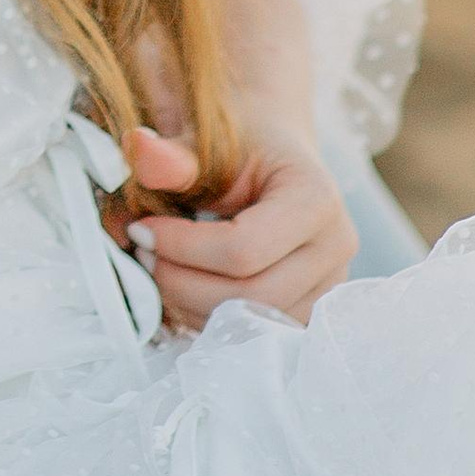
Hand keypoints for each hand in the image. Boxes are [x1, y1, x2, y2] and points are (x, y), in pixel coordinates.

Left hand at [124, 117, 355, 328]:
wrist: (273, 160)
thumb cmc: (240, 148)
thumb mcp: (207, 142)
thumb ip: (173, 157)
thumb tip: (139, 148)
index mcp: (316, 198)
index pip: (244, 248)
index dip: (181, 248)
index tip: (140, 230)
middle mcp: (335, 247)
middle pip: (253, 295)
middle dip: (183, 283)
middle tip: (143, 257)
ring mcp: (329, 286)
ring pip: (255, 324)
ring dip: (192, 305)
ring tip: (159, 269)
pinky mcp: (312, 309)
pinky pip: (258, 333)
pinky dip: (210, 318)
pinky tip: (182, 290)